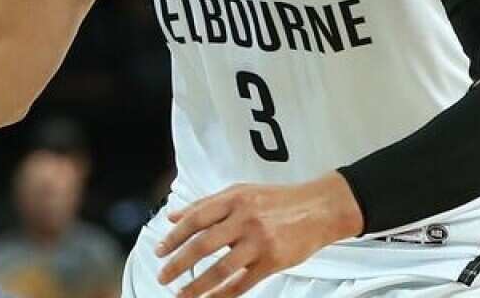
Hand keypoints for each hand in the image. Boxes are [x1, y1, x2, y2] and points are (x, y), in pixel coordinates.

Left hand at [155, 173, 363, 297]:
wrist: (319, 209)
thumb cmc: (279, 200)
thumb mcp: (240, 192)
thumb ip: (206, 204)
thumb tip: (174, 216)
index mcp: (233, 199)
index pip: (195, 219)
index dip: (174, 236)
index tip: (159, 250)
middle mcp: (244, 220)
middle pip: (203, 244)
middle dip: (178, 263)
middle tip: (162, 275)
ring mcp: (259, 242)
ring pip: (221, 268)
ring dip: (197, 285)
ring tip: (180, 294)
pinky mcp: (273, 261)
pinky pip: (243, 283)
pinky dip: (224, 294)